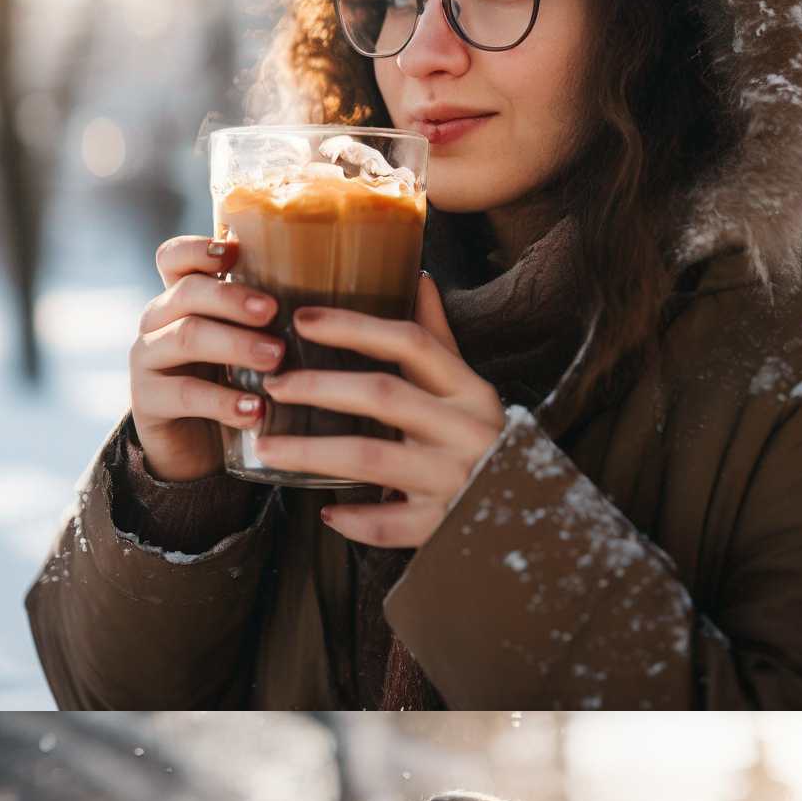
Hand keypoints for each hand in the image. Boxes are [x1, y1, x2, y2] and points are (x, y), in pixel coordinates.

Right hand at [130, 237, 283, 482]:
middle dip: (233, 299)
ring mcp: (148, 359)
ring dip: (235, 345)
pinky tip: (256, 410)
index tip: (233, 251)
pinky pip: (184, 394)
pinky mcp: (148, 401)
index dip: (198, 249)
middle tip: (274, 313)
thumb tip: (339, 302)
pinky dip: (223, 402)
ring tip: (275, 360)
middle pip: (187, 292)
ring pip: (185, 337)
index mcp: (184, 300)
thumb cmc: (236, 388)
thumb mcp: (251, 348)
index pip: (174, 258)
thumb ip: (272, 322)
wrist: (198, 451)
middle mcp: (160, 321)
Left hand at [252, 273, 504, 548]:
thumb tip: (418, 277)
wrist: (533, 513)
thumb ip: (439, 340)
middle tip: (274, 386)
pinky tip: (328, 512)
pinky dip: (356, 519)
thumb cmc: (484, 441)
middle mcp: (466, 430)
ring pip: (373, 457)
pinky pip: (391, 524)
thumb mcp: (468, 388)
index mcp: (470, 391)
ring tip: (268, 447)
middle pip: (383, 394)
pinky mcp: (444, 523)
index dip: (352, 326)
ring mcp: (456, 478)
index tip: (301, 320)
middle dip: (319, 387)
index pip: (410, 342)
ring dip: (313, 452)